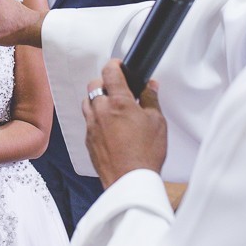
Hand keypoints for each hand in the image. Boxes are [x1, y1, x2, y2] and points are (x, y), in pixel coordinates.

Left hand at [83, 61, 166, 188]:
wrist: (129, 180)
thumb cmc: (145, 154)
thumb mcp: (157, 122)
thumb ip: (151, 99)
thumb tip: (150, 86)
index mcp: (118, 103)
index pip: (110, 72)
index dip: (114, 64)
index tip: (119, 65)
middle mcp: (101, 111)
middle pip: (94, 85)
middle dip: (105, 82)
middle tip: (118, 89)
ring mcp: (91, 125)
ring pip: (87, 102)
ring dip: (97, 99)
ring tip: (112, 107)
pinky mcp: (87, 139)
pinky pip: (87, 121)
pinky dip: (95, 118)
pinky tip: (108, 125)